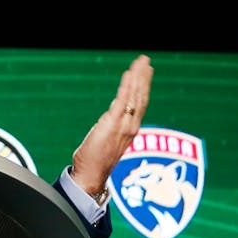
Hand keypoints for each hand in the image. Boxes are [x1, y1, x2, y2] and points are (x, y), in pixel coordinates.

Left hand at [70, 54, 152, 196]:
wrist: (91, 176)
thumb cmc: (95, 162)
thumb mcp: (105, 140)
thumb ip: (110, 127)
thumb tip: (107, 119)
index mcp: (130, 130)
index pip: (140, 104)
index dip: (143, 87)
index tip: (146, 72)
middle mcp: (131, 126)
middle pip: (141, 96)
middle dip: (144, 77)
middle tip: (146, 60)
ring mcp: (124, 125)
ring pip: (135, 96)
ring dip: (138, 77)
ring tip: (141, 62)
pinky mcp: (113, 124)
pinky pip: (122, 100)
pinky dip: (127, 85)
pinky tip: (129, 73)